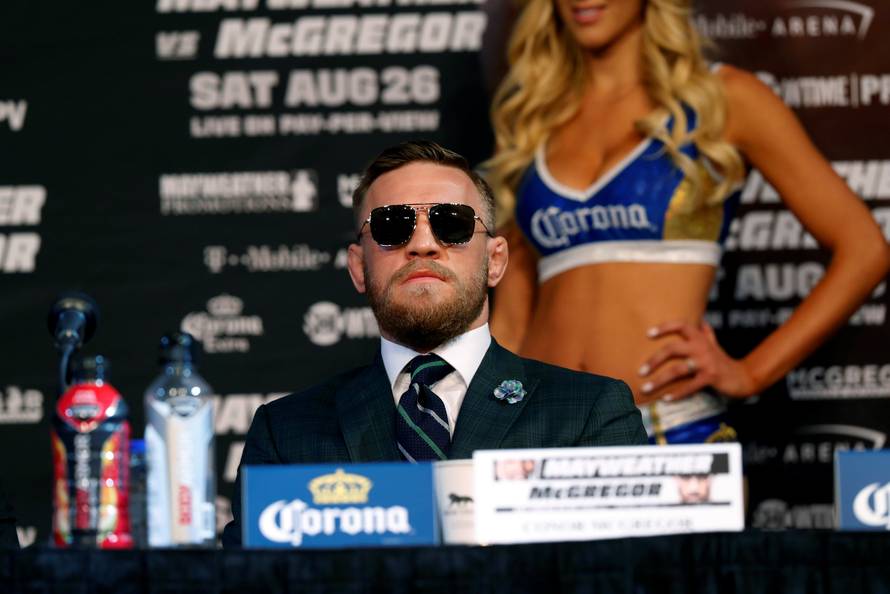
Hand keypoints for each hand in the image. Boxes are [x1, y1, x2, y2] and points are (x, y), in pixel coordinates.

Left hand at [637, 320, 757, 401]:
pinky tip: (665, 399)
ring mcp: (706, 363)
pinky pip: (690, 386)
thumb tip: (699, 319)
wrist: (743, 377)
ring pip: (678, 370)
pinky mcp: (711, 378)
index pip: (681, 325)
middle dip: (654, 360)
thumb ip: (705, 332)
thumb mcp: (714, 344)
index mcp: (700, 338)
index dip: (665, 327)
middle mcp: (702, 347)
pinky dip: (677, 394)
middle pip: (672, 349)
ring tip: (645, 388)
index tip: (648, 334)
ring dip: (659, 380)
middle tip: (640, 371)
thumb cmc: (722, 360)